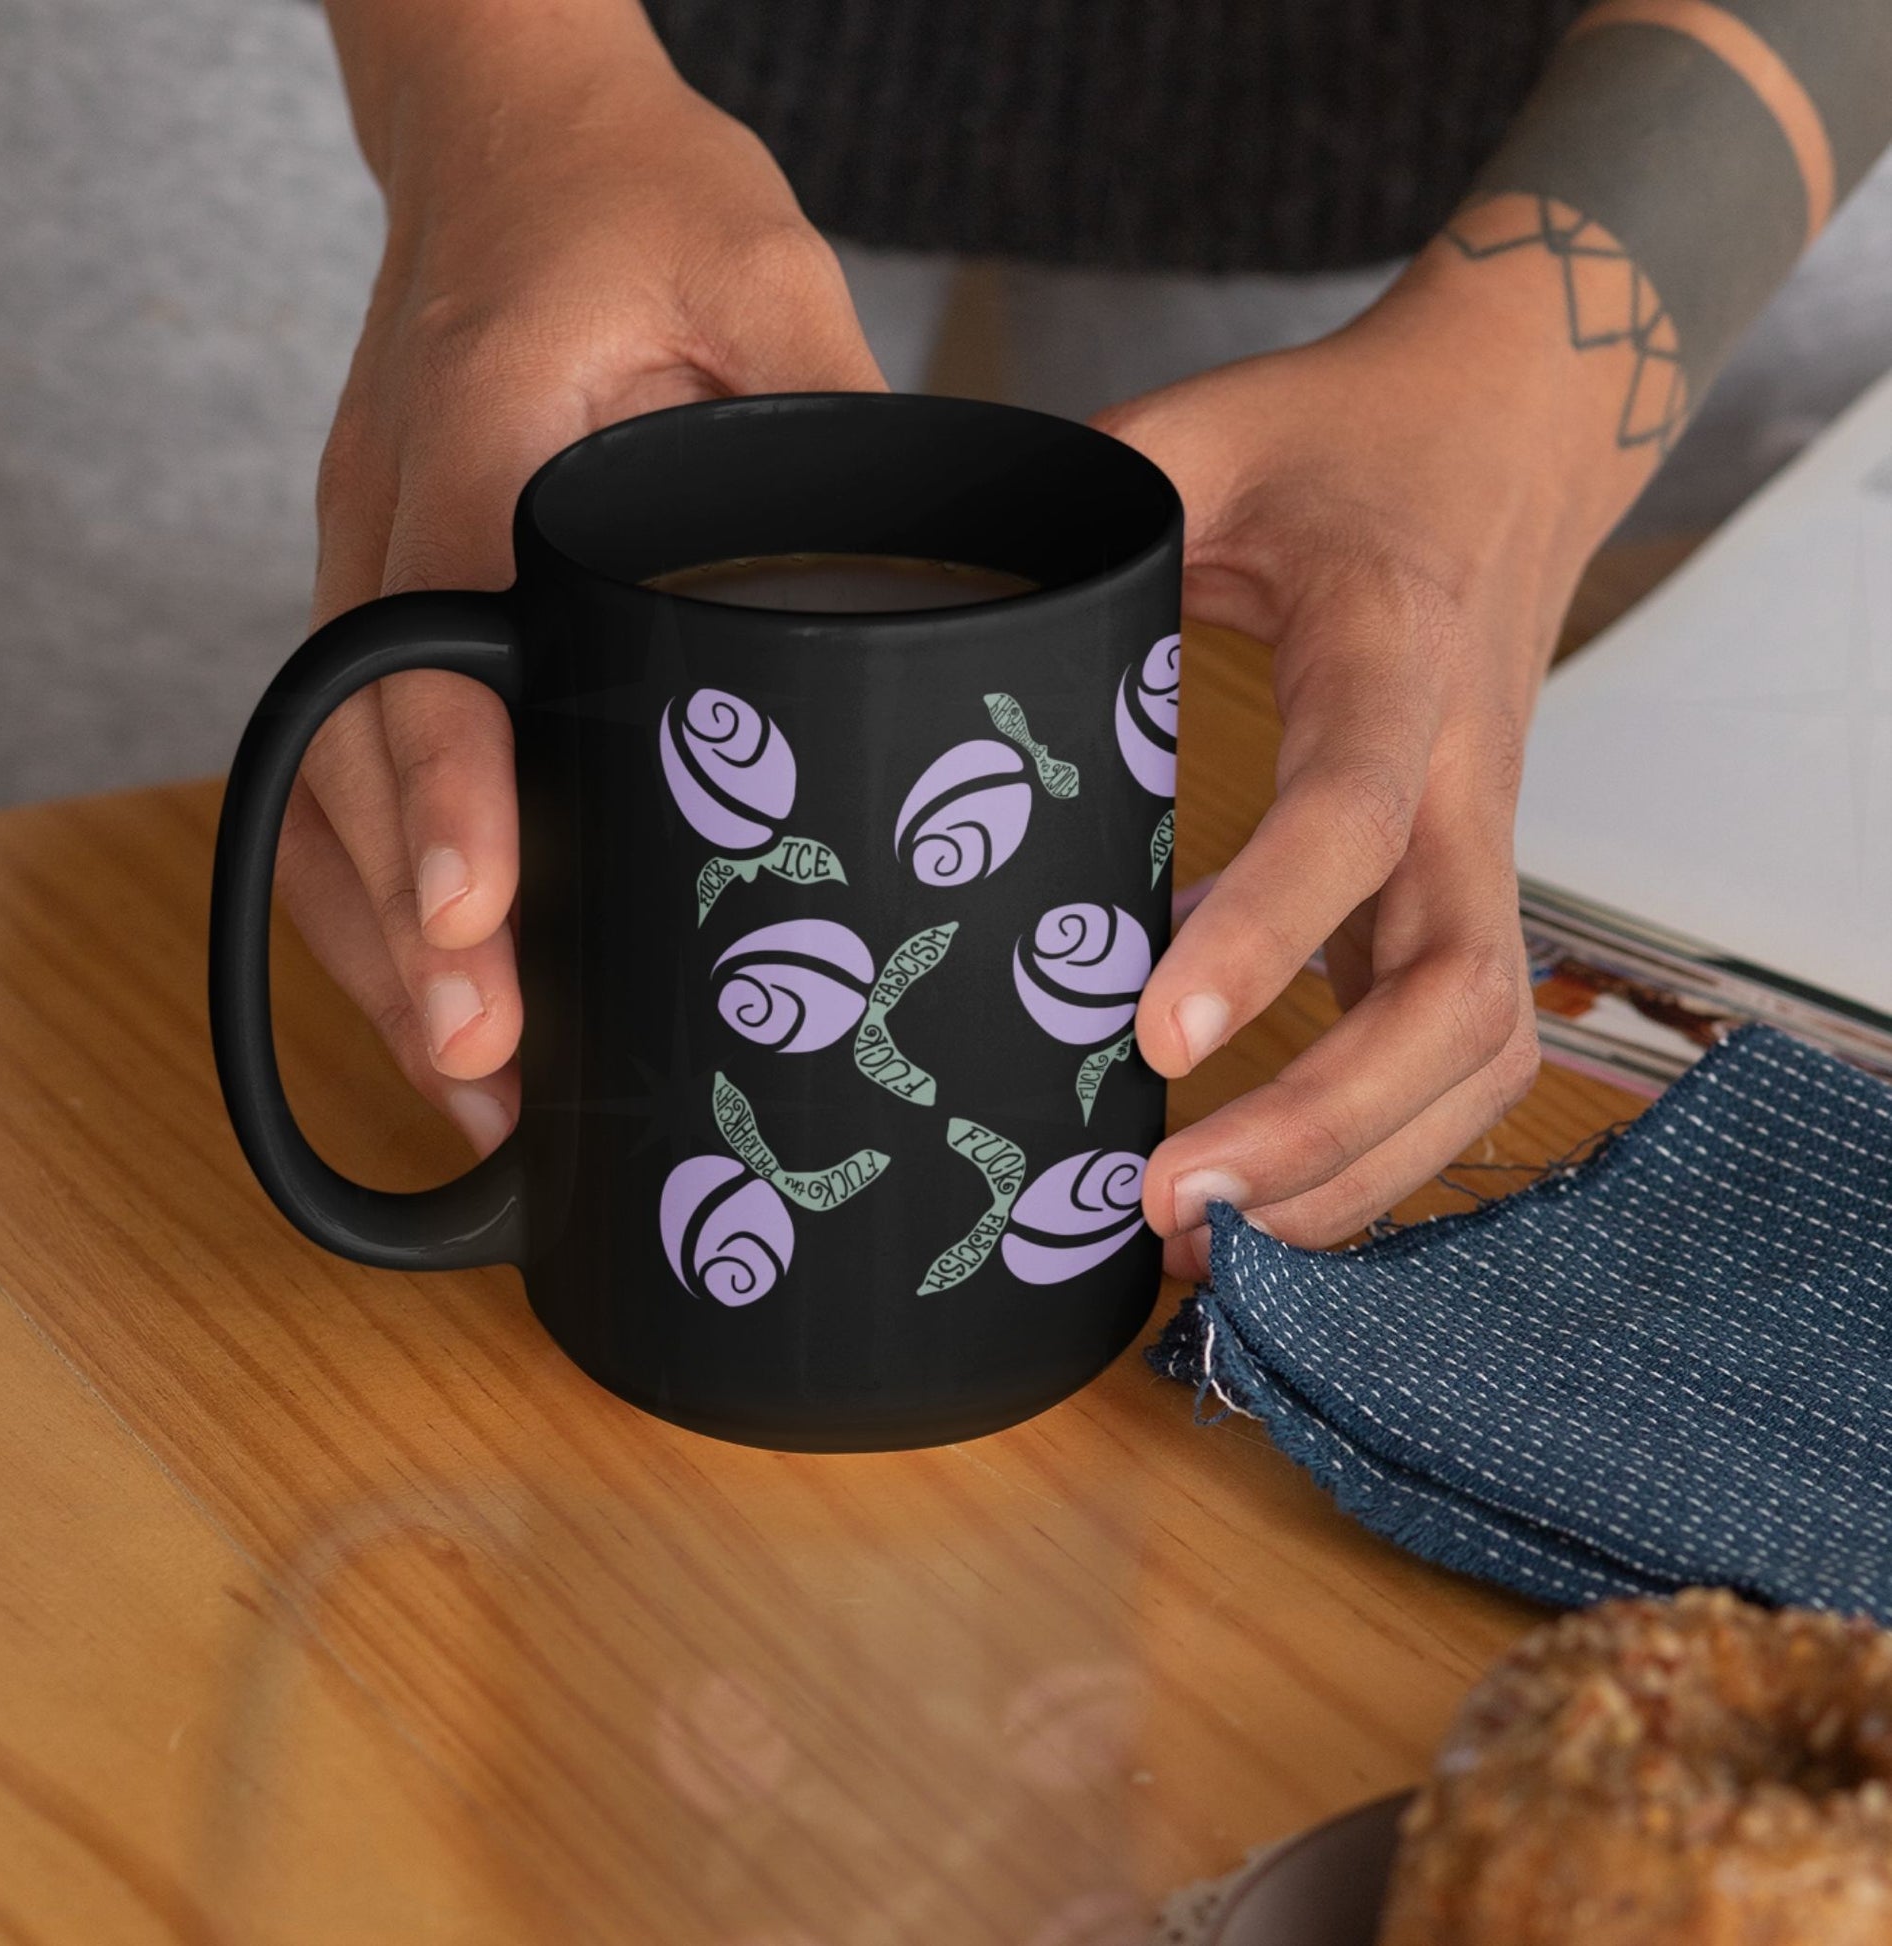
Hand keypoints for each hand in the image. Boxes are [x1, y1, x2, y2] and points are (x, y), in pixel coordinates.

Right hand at [282, 24, 883, 1153]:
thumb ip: (831, 415)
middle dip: (410, 928)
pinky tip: (453, 984)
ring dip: (383, 943)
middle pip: (353, 756)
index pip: (436, 637)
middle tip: (492, 1072)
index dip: (447, 789)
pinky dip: (384, 886)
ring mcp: (370, 562)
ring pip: (329, 785)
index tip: (480, 921)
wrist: (512, 139)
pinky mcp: (393, 595)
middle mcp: (390, 519)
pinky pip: (352, 765)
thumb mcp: (766, 271)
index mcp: (477, 438)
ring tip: (478, 1090)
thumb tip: (925, 588)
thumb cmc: (635, 195)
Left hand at [1097, 261, 1646, 1265]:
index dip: (1261, 939)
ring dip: (1361, 1170)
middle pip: (1455, 999)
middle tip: (1168, 1208)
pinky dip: (1380, 1147)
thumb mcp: (1205, 433)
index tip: (1148, 1039)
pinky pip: (1462, 1052)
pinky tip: (1264, 1188)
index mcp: (1391, 661)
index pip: (1348, 821)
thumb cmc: (1350, 441)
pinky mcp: (1464, 888)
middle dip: (1323, 1125)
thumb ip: (1083, 499)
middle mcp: (1460, 781)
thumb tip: (925, 578)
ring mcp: (1480, 848)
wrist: (1513, 433)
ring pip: (1479, 1058)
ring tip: (1209, 1246)